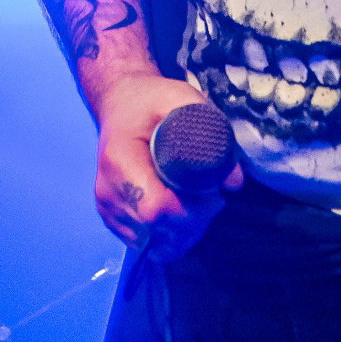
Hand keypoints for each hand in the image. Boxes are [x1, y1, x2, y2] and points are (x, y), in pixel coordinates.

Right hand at [94, 74, 243, 260]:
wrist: (119, 102)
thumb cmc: (151, 100)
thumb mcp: (183, 99)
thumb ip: (211, 133)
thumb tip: (234, 182)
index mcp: (120, 160)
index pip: (155, 208)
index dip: (189, 211)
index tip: (212, 195)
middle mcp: (108, 189)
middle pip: (156, 230)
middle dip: (193, 223)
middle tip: (211, 198)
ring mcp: (106, 206)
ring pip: (152, 242)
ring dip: (181, 231)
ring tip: (196, 203)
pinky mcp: (110, 216)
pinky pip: (144, 241)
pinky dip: (167, 234)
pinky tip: (179, 210)